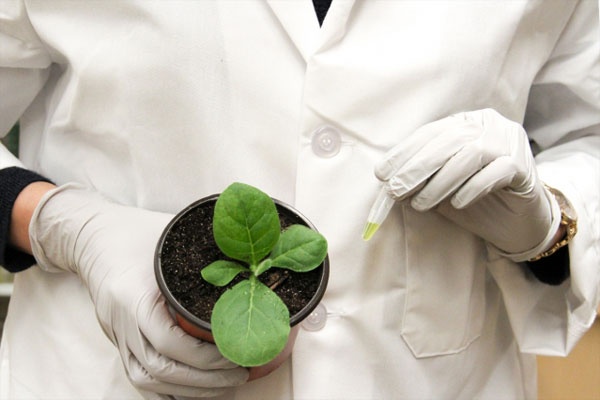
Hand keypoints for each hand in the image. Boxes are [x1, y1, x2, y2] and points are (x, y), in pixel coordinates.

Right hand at [29, 184, 248, 397]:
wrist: (94, 236)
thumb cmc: (138, 233)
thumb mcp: (173, 234)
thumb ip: (208, 251)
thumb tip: (252, 260)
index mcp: (134, 296)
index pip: (168, 342)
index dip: (205, 357)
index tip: (235, 353)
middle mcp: (122, 322)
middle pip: (161, 370)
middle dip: (205, 381)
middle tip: (241, 374)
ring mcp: (118, 335)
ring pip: (148, 381)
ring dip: (190, 391)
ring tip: (226, 386)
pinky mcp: (119, 342)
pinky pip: (139, 379)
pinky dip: (168, 392)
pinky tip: (197, 391)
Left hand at [375, 109, 557, 260]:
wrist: (517, 222)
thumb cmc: (474, 199)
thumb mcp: (439, 187)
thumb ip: (419, 180)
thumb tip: (388, 183)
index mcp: (465, 122)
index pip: (429, 133)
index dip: (403, 152)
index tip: (381, 173)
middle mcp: (488, 124)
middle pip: (448, 141)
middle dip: (416, 168)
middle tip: (395, 191)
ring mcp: (510, 141)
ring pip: (470, 154)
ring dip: (440, 182)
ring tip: (421, 204)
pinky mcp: (524, 164)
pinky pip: (496, 172)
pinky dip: (472, 188)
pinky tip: (456, 204)